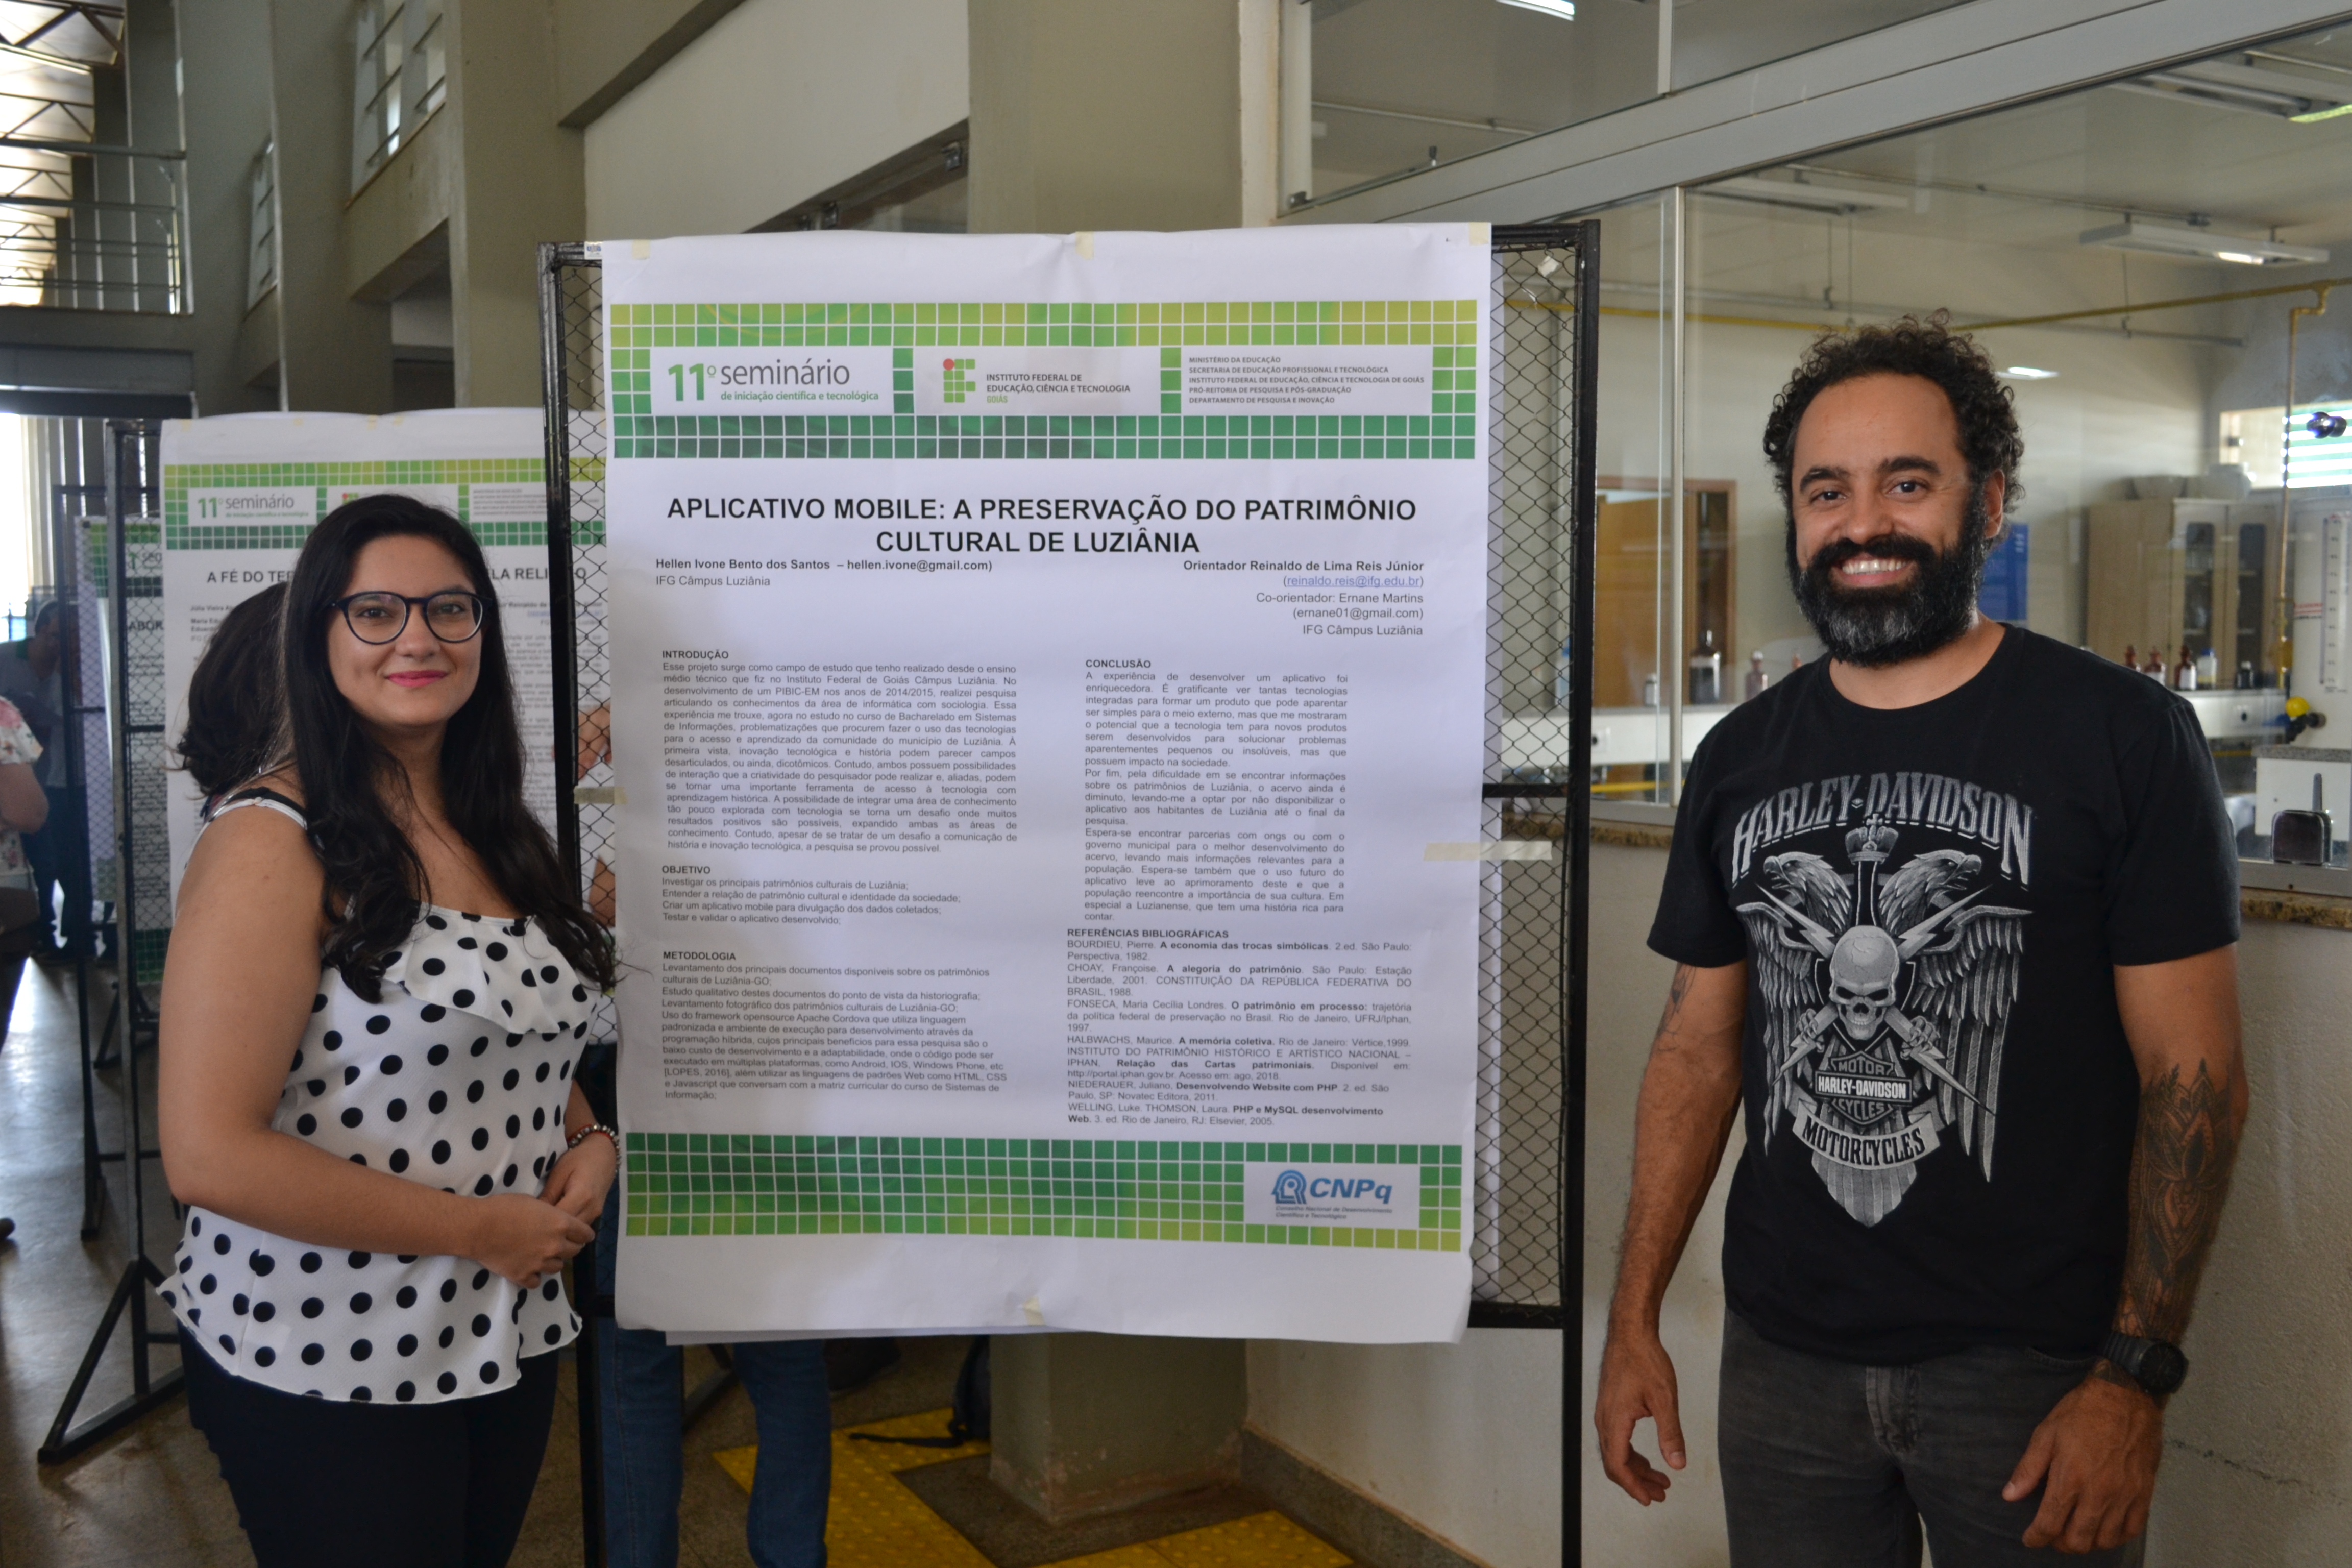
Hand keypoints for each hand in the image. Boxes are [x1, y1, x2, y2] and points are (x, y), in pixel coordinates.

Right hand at [467, 1194, 593, 1289]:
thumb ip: (549, 1214)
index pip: (585, 1234)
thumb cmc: (504, 1208)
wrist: (479, 1228)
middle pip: (574, 1251)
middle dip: (570, 1247)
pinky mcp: (524, 1276)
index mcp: (561, 1224)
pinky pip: (537, 1281)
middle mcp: (555, 1245)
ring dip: (552, 1261)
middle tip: (560, 1243)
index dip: (583, 1234)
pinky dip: (534, 1276)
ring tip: (542, 1255)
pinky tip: (528, 1269)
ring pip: (557, 1268)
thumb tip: (552, 1218)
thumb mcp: (533, 1202)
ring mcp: (540, 1263)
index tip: (581, 1235)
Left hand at [539, 1133, 616, 1225]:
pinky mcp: (595, 1215)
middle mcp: (591, 1209)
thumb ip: (548, 1194)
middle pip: (569, 1231)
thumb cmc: (579, 1159)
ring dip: (560, 1233)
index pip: (560, 1219)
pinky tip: (555, 1225)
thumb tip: (534, 1215)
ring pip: (575, 1233)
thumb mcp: (560, 1172)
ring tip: (543, 1228)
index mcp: (582, 1196)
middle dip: (551, 1232)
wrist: (603, 1155)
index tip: (529, 1222)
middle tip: (533, 1229)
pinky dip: (568, 1230)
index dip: (543, 1223)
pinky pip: (579, 1229)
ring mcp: (595, 1214)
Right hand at [1596, 1327, 1685, 1504]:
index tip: (1649, 1499)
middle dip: (1637, 1482)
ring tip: (1660, 1478)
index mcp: (1615, 1421)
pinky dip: (1631, 1454)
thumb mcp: (1665, 1399)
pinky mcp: (1610, 1407)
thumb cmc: (1645, 1360)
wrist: (1631, 1333)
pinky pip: (1616, 1439)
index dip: (1633, 1486)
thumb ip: (1670, 1434)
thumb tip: (1677, 1464)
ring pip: (1615, 1451)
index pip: (1618, 1465)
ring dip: (1636, 1468)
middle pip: (1615, 1462)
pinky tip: (1648, 1456)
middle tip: (1660, 1494)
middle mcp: (1605, 1420)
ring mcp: (1605, 1413)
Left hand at [2004, 1369, 2162, 1552]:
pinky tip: (2105, 1528)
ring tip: (2076, 1531)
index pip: (2049, 1524)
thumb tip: (2009, 1496)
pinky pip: (2132, 1530)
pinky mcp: (2144, 1493)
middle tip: (2052, 1535)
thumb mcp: (2046, 1434)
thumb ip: (2028, 1469)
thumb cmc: (2082, 1412)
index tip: (2030, 1539)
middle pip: (2078, 1540)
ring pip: (2105, 1540)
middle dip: (2060, 1543)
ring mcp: (2125, 1495)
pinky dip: (2116, 1536)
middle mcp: (2099, 1493)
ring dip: (2088, 1542)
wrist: (2126, 1396)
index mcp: (2070, 1478)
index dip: (2036, 1537)